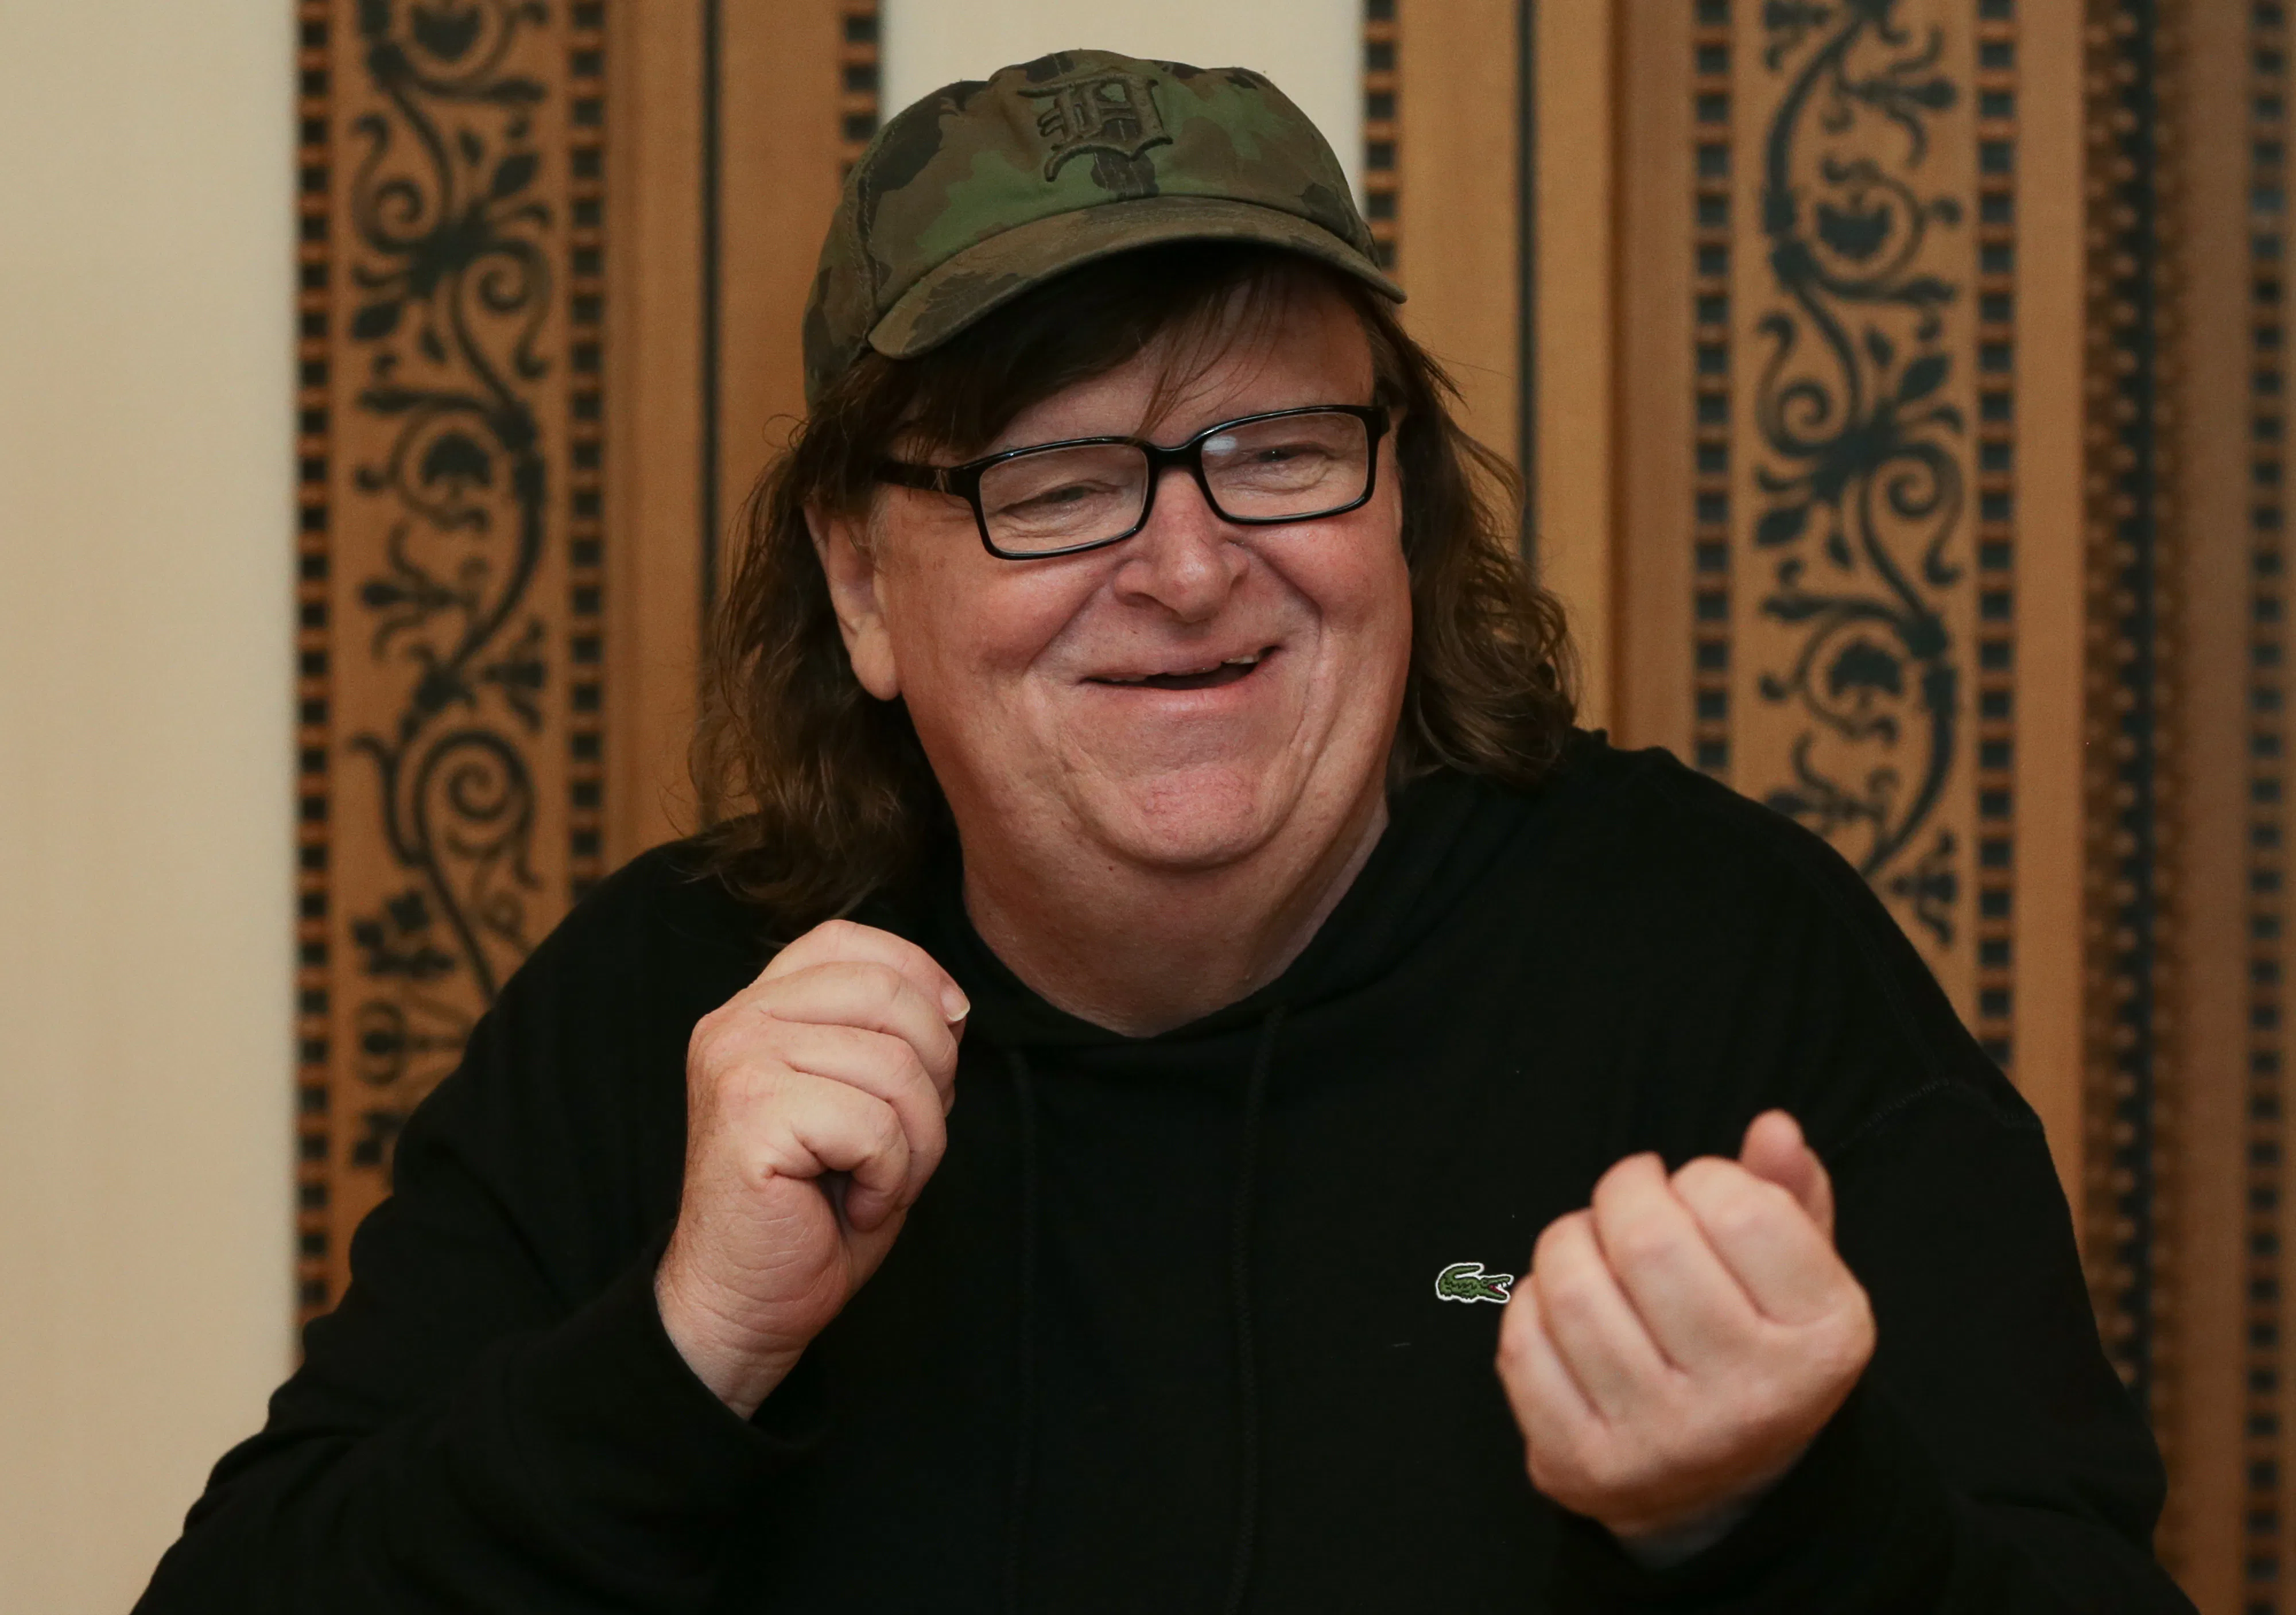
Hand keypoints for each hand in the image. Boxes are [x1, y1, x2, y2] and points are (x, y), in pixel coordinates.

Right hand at [656, 920, 967, 1416]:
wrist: (747, 1303)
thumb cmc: (815, 1210)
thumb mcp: (870, 1104)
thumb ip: (899, 1043)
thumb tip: (955, 1007)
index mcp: (760, 1006)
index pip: (853, 941)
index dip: (919, 982)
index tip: (940, 1051)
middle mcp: (737, 1019)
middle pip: (890, 994)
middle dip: (933, 1076)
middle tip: (905, 1144)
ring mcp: (736, 1060)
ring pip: (894, 1065)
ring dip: (916, 1142)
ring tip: (875, 1183)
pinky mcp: (748, 1113)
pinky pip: (874, 1124)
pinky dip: (888, 1176)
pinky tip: (850, 1204)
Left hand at [1495, 1111, 1874, 1554]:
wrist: (1718, 1489)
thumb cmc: (1752, 1345)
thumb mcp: (1797, 1278)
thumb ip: (1790, 1196)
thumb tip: (1774, 1127)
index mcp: (1821, 1344)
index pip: (1741, 1207)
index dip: (1705, 1176)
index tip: (1699, 1193)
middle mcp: (1750, 1401)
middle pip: (1647, 1240)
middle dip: (1624, 1193)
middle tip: (1632, 1198)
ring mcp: (1661, 1441)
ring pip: (1572, 1288)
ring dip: (1569, 1241)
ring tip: (1594, 1245)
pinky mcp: (1581, 1465)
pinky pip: (1522, 1344)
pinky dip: (1532, 1302)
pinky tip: (1563, 1306)